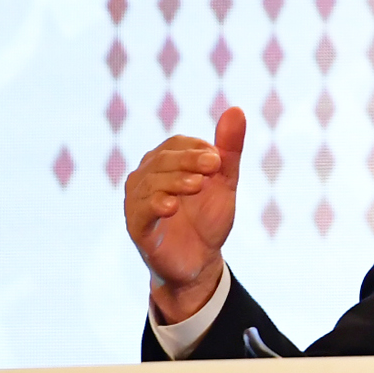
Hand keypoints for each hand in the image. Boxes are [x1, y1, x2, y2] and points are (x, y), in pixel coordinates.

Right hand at [124, 106, 245, 321]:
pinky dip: (154, 205)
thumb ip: (229, 149)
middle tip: (215, 166)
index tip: (219, 158)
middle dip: (189, 161)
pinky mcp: (137, 226)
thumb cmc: (207, 219)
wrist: (200, 263)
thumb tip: (236, 109)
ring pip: (150, 183)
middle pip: (163, 160)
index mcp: (164, 162)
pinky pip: (140, 211)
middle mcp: (145, 177)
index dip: (197, 148)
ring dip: (175, 181)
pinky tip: (171, 206)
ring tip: (198, 185)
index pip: (176, 144)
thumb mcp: (223, 182)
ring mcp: (137, 201)